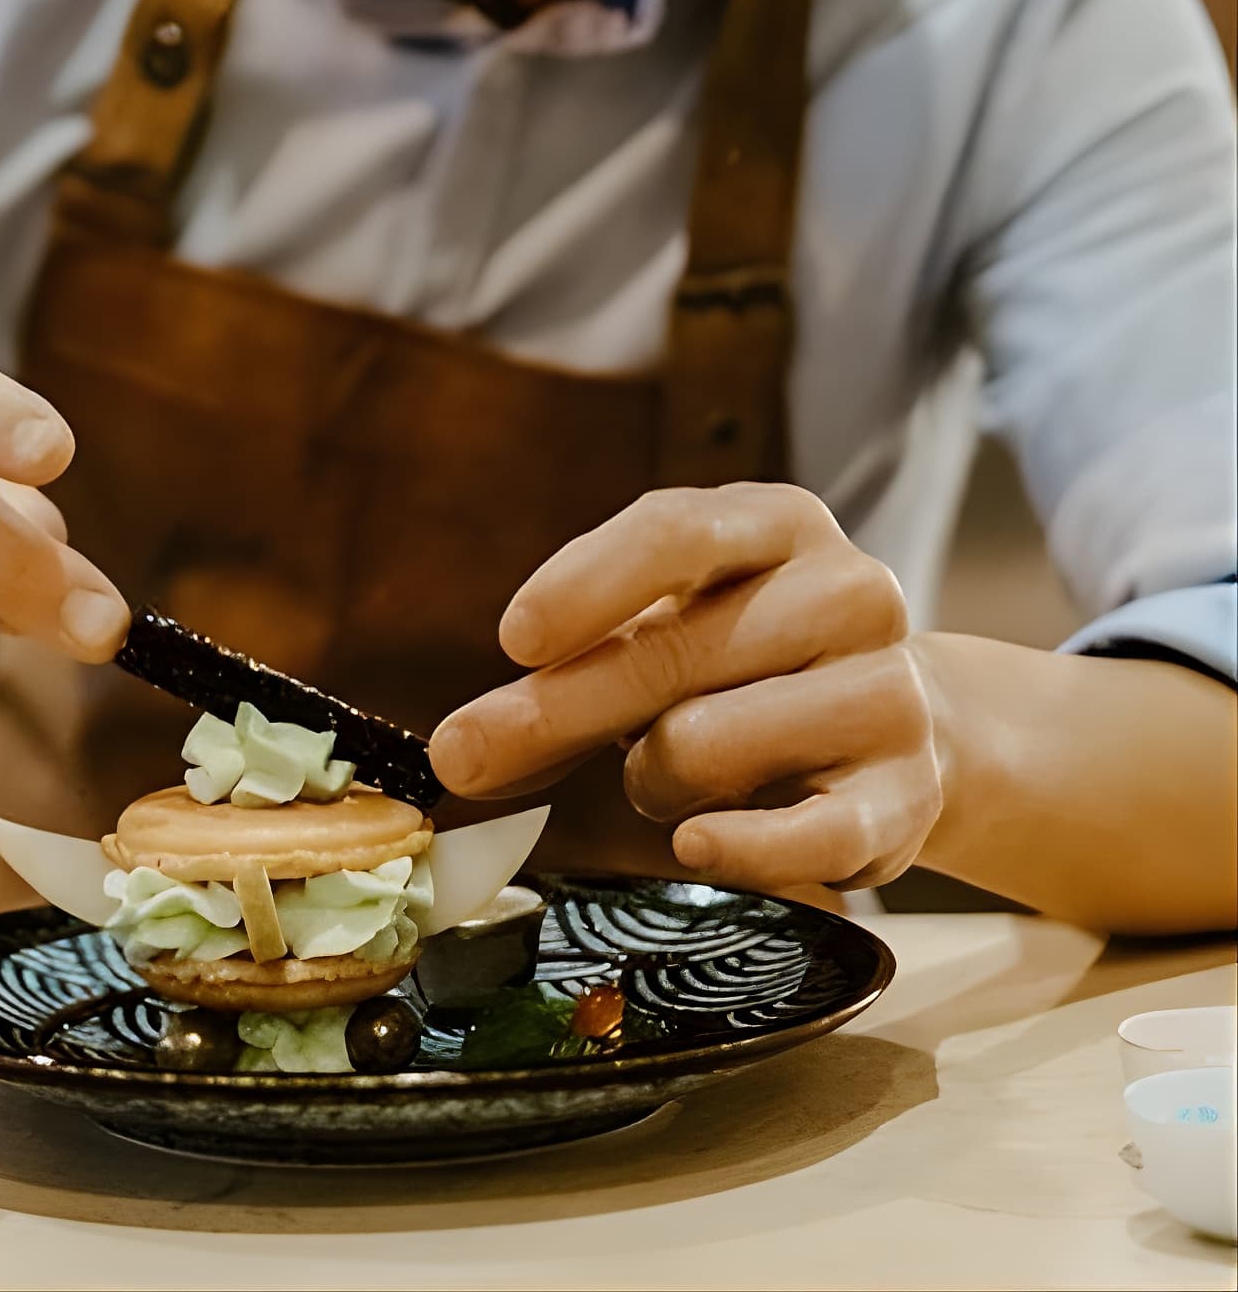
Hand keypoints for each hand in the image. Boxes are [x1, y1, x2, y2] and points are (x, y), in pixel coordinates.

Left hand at [429, 485, 941, 892]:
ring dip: (652, 778)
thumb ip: (571, 669)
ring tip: (669, 773)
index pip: (676, 531)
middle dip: (555, 711)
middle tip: (467, 758)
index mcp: (781, 525)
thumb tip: (464, 750)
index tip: (514, 639)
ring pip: (705, 745)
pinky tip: (696, 840)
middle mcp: (848, 593)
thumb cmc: (747, 665)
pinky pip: (800, 837)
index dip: (587, 583)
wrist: (907, 724)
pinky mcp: (905, 796)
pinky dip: (733, 847)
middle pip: (670, 653)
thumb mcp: (668, 628)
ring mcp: (887, 695)